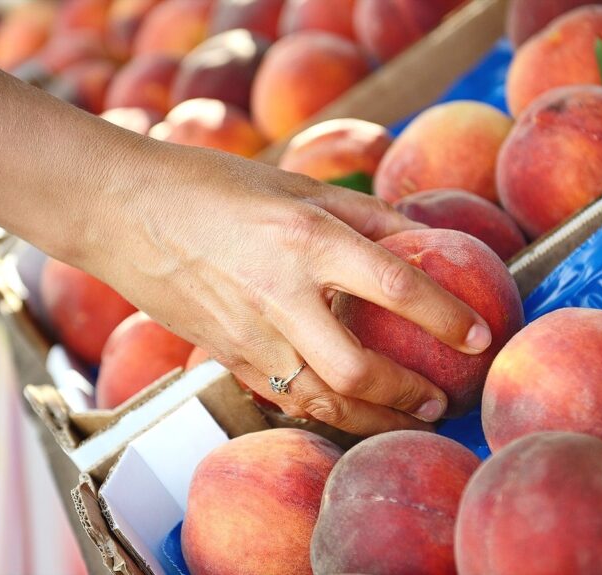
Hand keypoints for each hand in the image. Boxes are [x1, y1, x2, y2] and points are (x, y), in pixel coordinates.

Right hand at [83, 144, 493, 435]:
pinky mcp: (227, 356)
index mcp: (305, 238)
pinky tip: (349, 409)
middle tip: (442, 398)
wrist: (122, 211)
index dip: (446, 317)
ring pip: (323, 400)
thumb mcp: (295, 183)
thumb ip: (366, 212)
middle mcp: (281, 293)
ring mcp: (250, 334)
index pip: (395, 287)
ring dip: (373, 418)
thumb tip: (424, 237)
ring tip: (407, 417)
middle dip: (410, 394)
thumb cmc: (210, 185)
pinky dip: (326, 411)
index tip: (479, 338)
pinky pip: (287, 398)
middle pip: (361, 369)